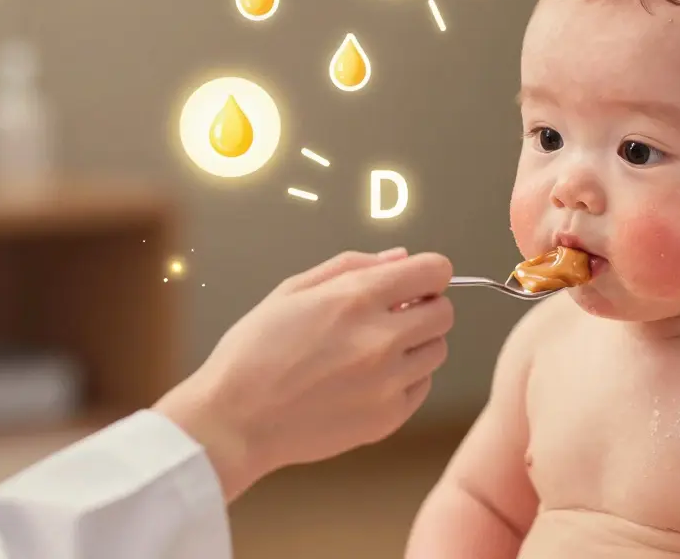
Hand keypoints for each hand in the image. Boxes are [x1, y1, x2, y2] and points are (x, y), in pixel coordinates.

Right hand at [154, 248, 453, 499]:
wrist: (235, 420)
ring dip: (417, 343)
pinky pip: (422, 387)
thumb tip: (399, 258)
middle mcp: (380, 338)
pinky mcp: (387, 417)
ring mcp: (387, 382)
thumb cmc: (253, 353)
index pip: (434, 271)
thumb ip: (351, 266)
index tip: (417, 281)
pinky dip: (406, 378)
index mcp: (356, 298)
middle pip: (444, 312)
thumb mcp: (292, 290)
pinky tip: (370, 378)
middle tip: (394, 315)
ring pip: (438, 350)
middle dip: (425, 307)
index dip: (428, 272)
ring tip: (376, 349)